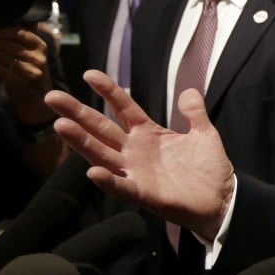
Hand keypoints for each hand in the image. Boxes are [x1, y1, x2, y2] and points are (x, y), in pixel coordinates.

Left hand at [0, 26, 52, 119]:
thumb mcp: (34, 52)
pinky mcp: (19, 83)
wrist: (38, 99)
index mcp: (41, 46)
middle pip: (6, 44)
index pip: (18, 32)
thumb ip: (27, 35)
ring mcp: (30, 71)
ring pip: (0, 55)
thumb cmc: (32, 71)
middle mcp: (38, 58)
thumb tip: (16, 16)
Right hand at [44, 70, 234, 239]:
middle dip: (77, 113)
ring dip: (81, 141)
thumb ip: (194, 113)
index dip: (108, 91)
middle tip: (52, 96)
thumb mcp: (204, 134)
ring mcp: (136, 172)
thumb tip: (189, 90)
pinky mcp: (144, 194)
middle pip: (101, 128)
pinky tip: (93, 171)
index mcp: (148, 134)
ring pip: (102, 154)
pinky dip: (108, 181)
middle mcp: (135, 151)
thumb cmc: (210, 168)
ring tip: (60, 125)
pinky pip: (122, 187)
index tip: (89, 74)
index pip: (123, 108)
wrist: (223, 199)